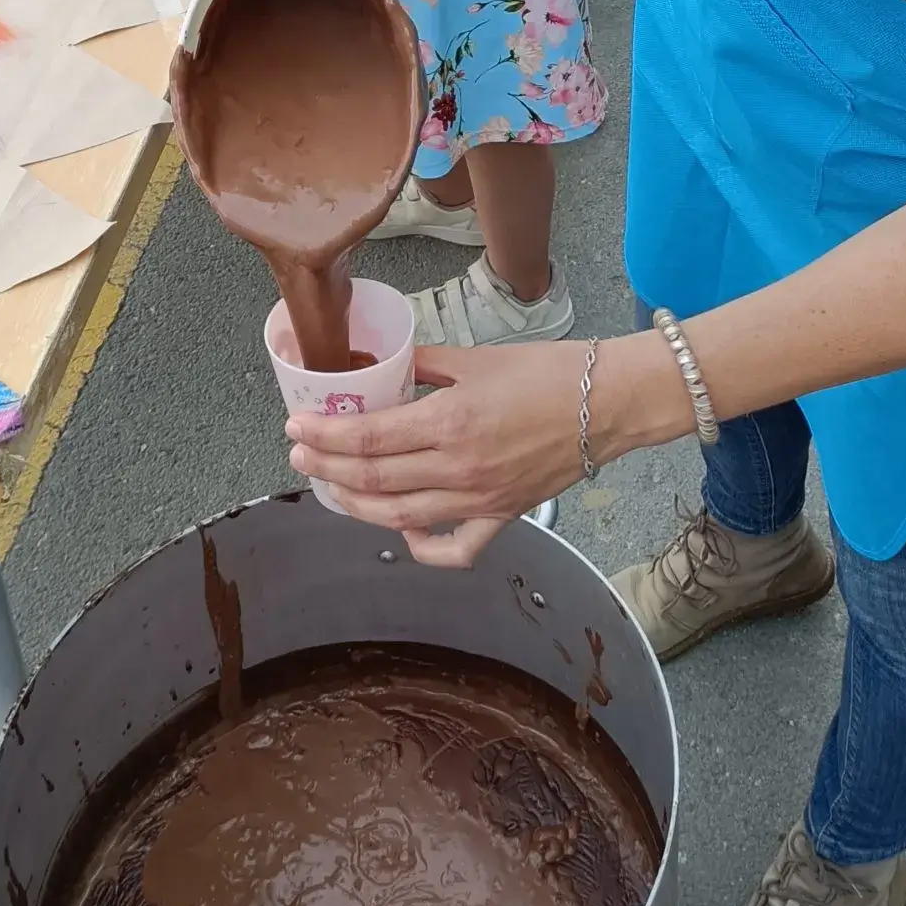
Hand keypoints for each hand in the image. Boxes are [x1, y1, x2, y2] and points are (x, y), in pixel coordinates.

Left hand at [287, 340, 596, 567]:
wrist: (608, 402)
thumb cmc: (548, 372)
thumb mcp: (478, 357)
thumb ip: (426, 363)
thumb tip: (388, 366)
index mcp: (450, 421)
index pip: (369, 438)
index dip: (324, 436)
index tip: (296, 428)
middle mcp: (459, 467)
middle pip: (374, 480)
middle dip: (326, 469)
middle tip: (299, 456)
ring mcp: (479, 499)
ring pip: (400, 516)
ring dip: (356, 505)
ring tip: (331, 487)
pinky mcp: (502, 516)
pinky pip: (455, 549)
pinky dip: (422, 547)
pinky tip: (402, 531)